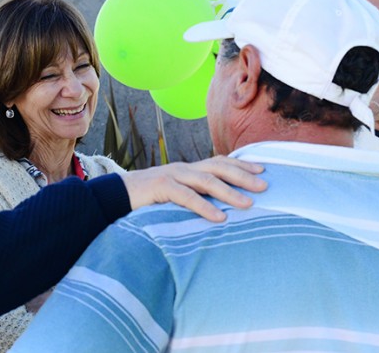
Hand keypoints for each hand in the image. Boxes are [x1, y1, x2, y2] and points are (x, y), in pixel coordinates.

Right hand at [120, 156, 265, 221]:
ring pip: (206, 180)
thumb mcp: (174, 196)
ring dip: (230, 192)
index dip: (241, 165)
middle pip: (218, 167)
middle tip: (265, 186)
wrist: (113, 196)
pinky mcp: (160, 187)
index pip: (219, 162)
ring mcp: (172, 175)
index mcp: (188, 169)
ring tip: (248, 204)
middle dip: (243, 176)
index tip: (263, 171)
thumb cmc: (146, 200)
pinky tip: (219, 217)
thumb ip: (193, 198)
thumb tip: (219, 211)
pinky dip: (204, 206)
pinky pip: (187, 196)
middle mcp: (183, 168)